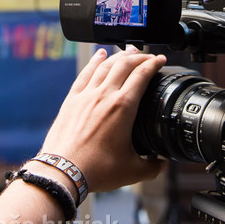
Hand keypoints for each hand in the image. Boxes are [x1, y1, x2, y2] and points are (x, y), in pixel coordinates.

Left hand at [40, 47, 166, 192]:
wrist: (63, 171)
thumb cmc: (96, 170)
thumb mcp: (133, 171)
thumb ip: (152, 166)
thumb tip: (161, 164)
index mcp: (123, 107)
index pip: (142, 75)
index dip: (154, 64)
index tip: (160, 61)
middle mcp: (104, 95)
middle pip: (124, 64)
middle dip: (140, 57)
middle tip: (148, 57)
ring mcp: (86, 95)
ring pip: (105, 66)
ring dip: (119, 56)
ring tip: (129, 52)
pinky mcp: (71, 100)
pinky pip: (85, 74)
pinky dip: (94, 62)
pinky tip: (99, 56)